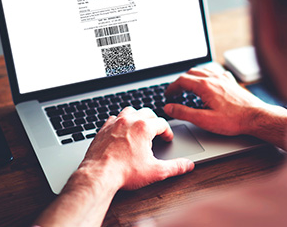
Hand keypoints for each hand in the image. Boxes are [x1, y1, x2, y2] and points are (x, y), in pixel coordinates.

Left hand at [80, 107, 194, 190]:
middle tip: (157, 132)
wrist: (99, 175)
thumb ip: (175, 167)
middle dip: (154, 121)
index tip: (167, 139)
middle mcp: (129, 121)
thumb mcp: (156, 171)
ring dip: (137, 117)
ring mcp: (114, 123)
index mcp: (144, 127)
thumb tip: (188, 165)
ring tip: (141, 127)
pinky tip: (122, 131)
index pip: (162, 123)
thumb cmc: (124, 172)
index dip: (167, 132)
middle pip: (147, 112)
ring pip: (130, 111)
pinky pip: (114, 118)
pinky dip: (120, 122)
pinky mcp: (103, 129)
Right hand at [164, 68, 265, 135]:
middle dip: (180, 82)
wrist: (256, 117)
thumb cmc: (233, 120)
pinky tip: (207, 82)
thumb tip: (169, 107)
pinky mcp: (231, 82)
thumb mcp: (204, 120)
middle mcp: (214, 78)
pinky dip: (206, 75)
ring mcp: (223, 78)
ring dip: (191, 77)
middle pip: (190, 73)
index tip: (168, 95)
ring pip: (202, 71)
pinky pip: (215, 72)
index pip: (182, 81)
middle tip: (175, 92)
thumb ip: (184, 113)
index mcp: (205, 86)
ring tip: (187, 86)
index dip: (171, 88)